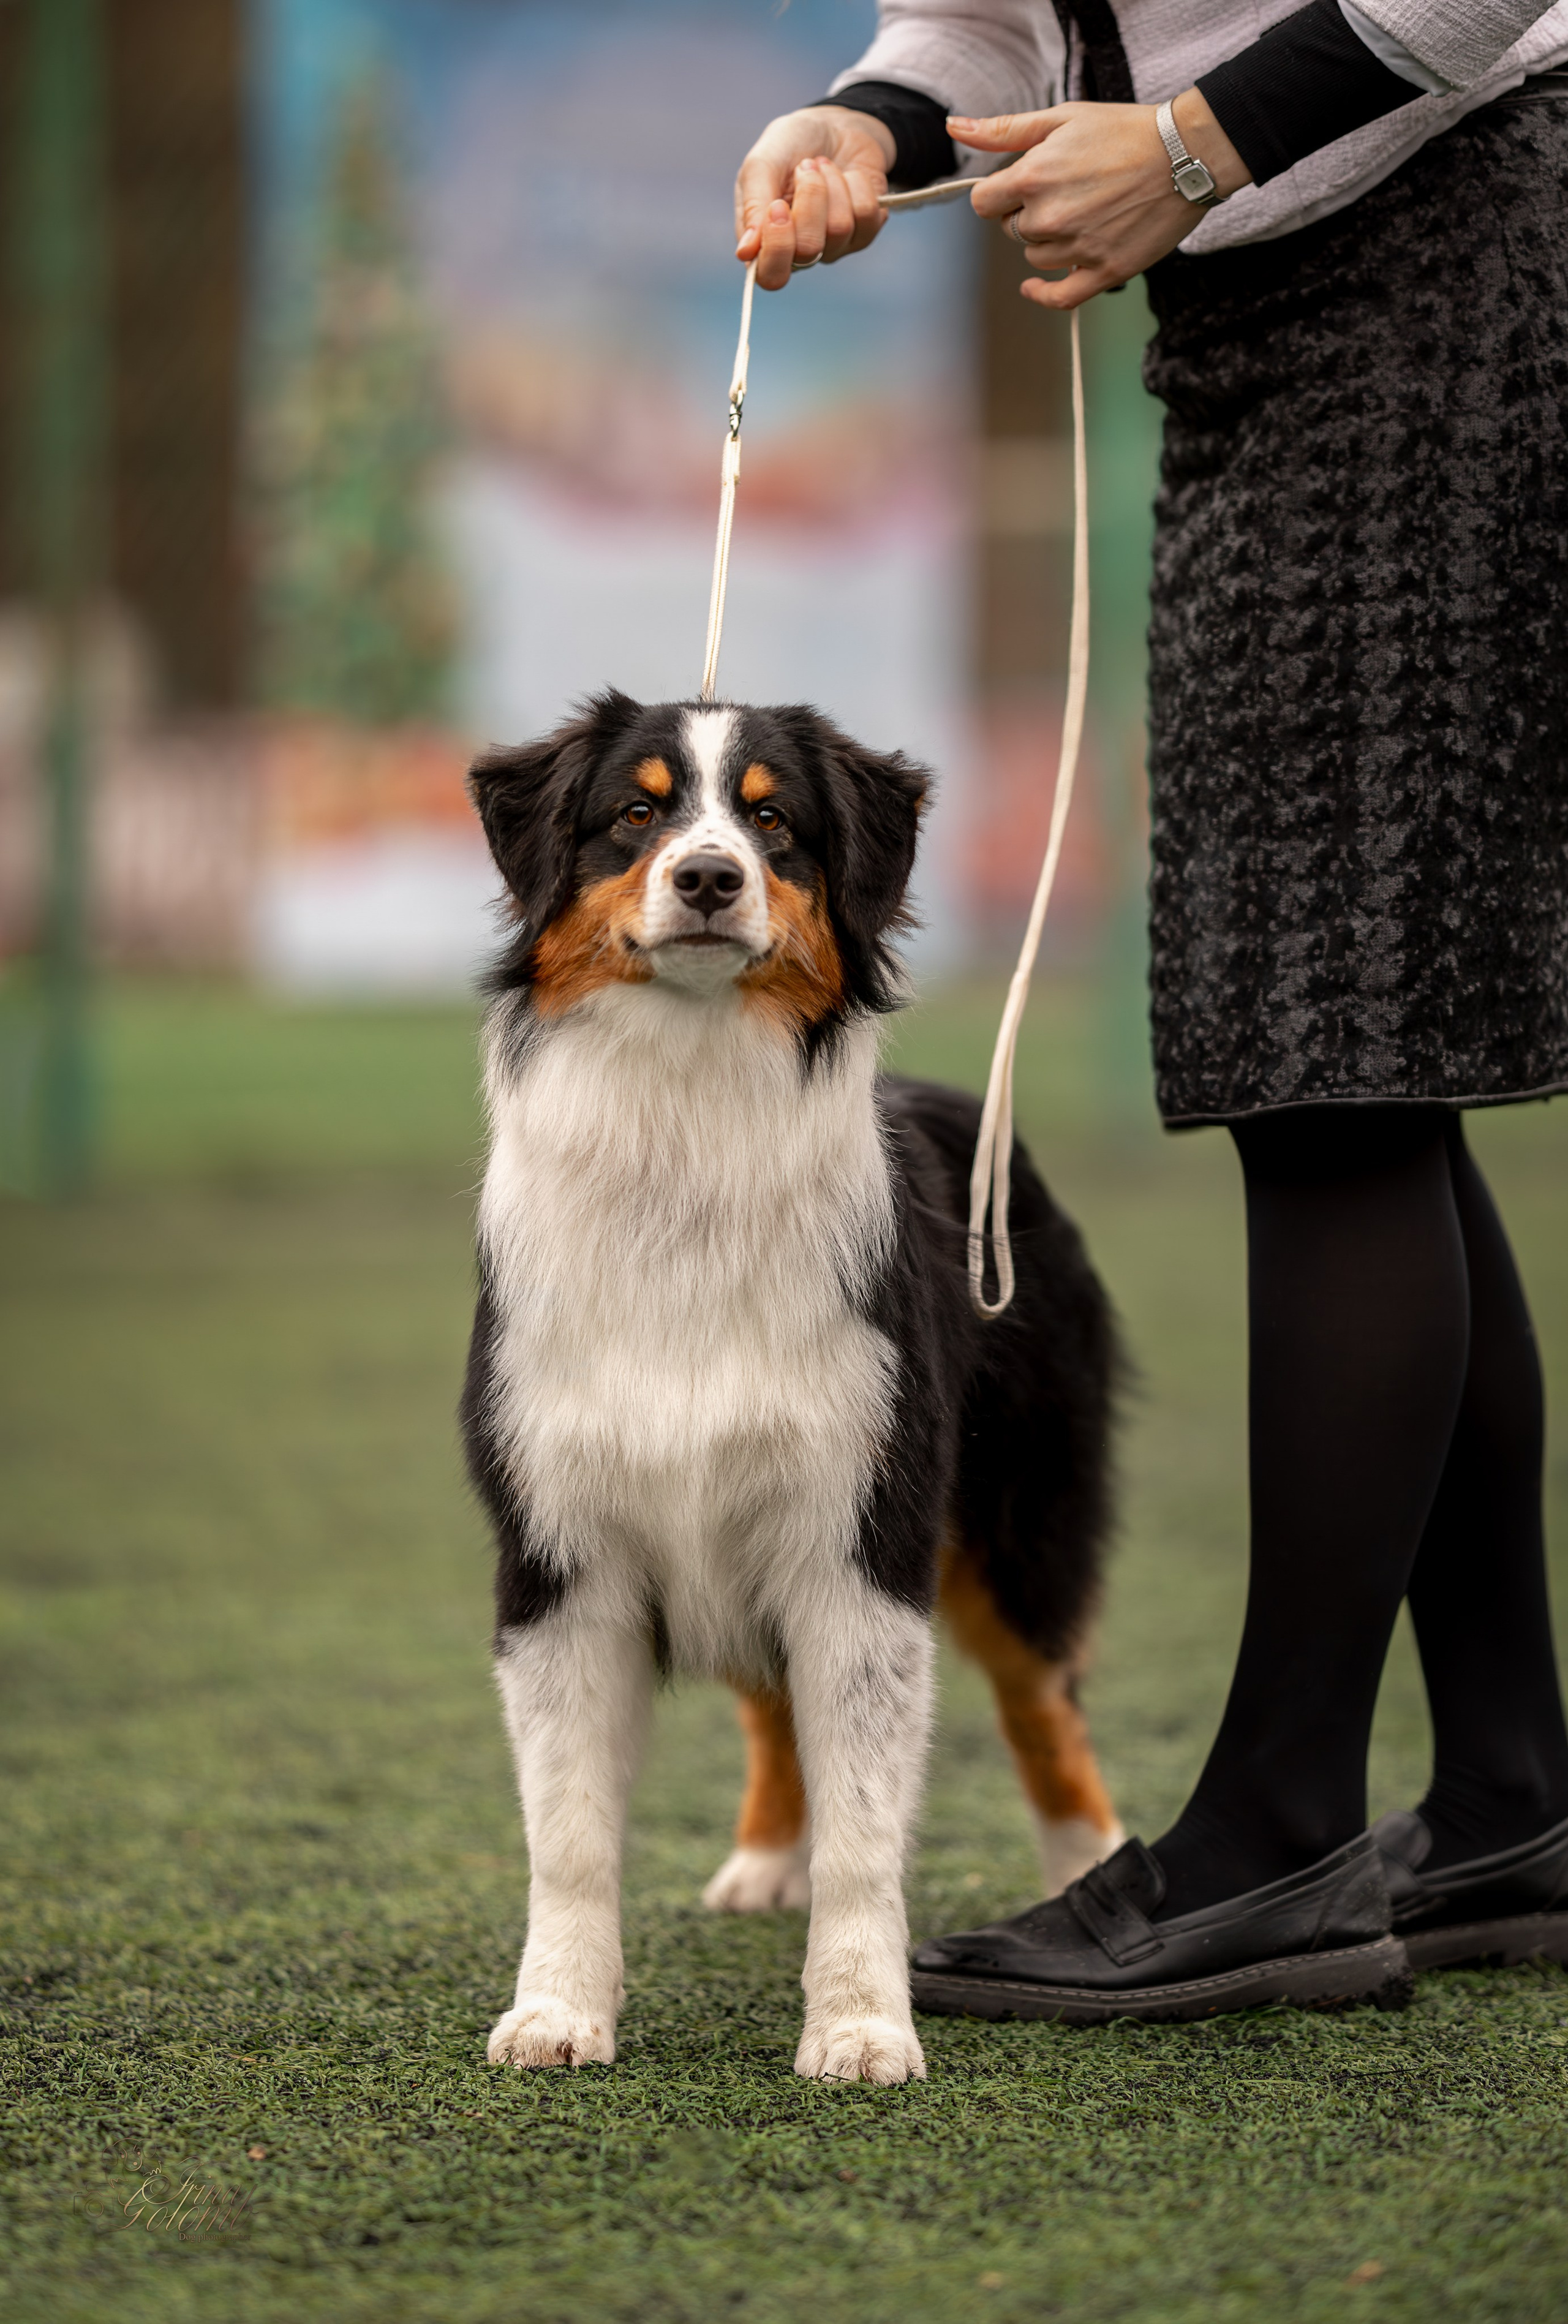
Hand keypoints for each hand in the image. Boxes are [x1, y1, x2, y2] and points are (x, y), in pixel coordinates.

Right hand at [735, 106, 895, 290]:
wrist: (834, 124)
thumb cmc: (790, 145)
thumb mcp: (761, 164)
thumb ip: (752, 205)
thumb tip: (745, 253)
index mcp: (766, 242)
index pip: (772, 276)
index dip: (779, 248)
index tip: (778, 207)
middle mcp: (800, 252)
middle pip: (809, 249)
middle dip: (810, 199)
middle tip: (804, 168)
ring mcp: (835, 245)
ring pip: (839, 228)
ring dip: (832, 184)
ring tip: (823, 166)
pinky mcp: (865, 231)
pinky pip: (866, 215)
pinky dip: (856, 182)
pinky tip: (846, 174)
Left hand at [952, 90, 1250, 309]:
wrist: (1185, 155)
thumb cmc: (1124, 131)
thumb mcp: (1061, 118)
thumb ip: (1004, 130)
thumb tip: (954, 128)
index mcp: (1034, 178)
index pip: (984, 202)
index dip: (998, 193)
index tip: (1016, 187)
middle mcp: (1050, 218)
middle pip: (1010, 230)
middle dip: (1025, 213)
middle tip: (1062, 191)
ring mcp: (1077, 249)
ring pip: (1035, 257)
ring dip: (1046, 242)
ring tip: (1078, 214)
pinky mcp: (1103, 272)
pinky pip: (1059, 297)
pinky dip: (1042, 294)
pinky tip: (1033, 287)